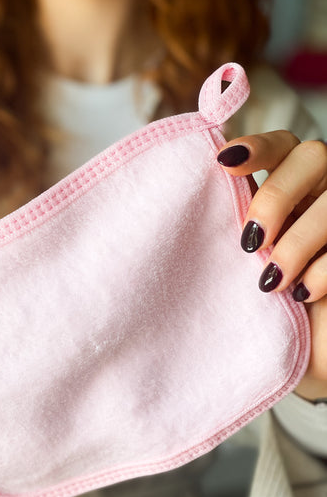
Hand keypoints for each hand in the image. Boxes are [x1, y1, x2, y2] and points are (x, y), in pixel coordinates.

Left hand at [217, 132, 326, 399]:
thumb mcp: (244, 262)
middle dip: (276, 195)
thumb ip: (231, 224)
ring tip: (271, 282)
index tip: (223, 164)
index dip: (257, 146)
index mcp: (296, 187)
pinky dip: (323, 269)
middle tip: (249, 240)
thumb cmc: (266, 304)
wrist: (308, 351)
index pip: (283, 145)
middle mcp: (326, 193)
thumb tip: (183, 195)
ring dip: (298, 240)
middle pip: (313, 156)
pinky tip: (304, 294)